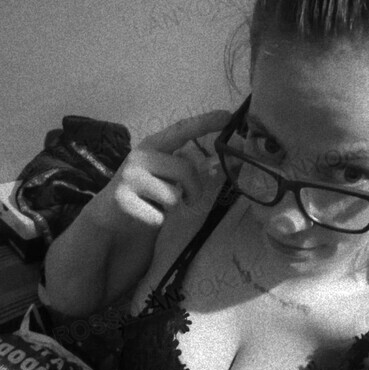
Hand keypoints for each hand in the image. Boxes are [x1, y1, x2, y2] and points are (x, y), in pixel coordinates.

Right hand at [87, 110, 231, 232]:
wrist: (108, 215)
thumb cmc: (143, 194)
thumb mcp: (162, 175)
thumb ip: (182, 168)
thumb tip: (213, 167)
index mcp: (152, 146)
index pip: (181, 130)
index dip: (205, 122)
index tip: (228, 116)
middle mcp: (140, 157)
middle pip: (185, 170)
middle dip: (195, 191)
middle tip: (190, 200)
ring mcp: (129, 177)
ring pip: (174, 196)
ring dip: (174, 208)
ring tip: (159, 205)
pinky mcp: (124, 200)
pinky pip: (159, 216)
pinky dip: (158, 221)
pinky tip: (145, 215)